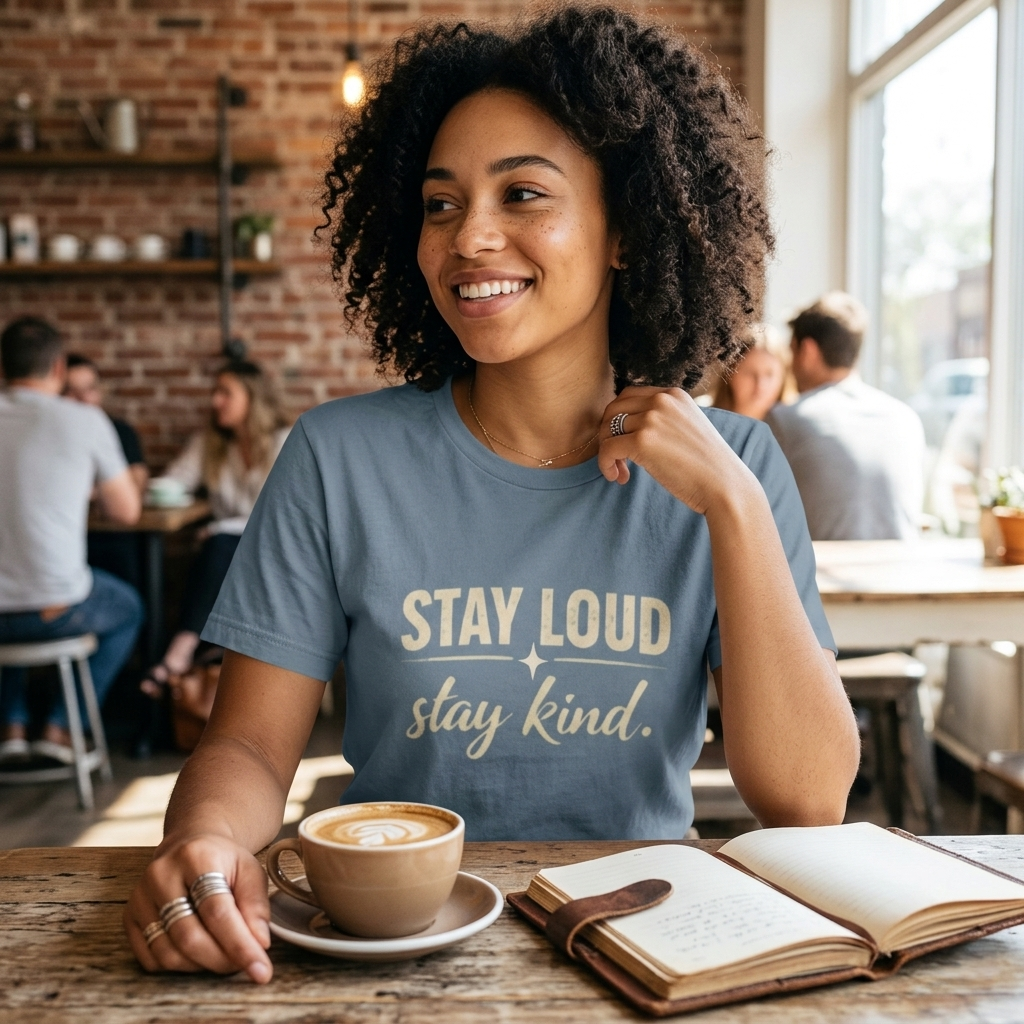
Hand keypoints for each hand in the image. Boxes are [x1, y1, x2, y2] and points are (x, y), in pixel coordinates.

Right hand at [123, 833, 272, 982]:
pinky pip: (151, 959)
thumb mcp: (250, 870)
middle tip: (244, 965)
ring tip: (223, 956)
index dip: (240, 945)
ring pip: (169, 953)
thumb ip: (256, 905)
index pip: (217, 911)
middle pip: (189, 937)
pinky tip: (198, 953)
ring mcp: (140, 897)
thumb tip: (259, 943)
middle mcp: (161, 875)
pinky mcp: (129, 916)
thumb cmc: (223, 862)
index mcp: (196, 857)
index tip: (260, 969)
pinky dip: (179, 966)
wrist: (190, 846)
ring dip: (201, 965)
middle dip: (221, 960)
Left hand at [597, 386, 753, 513]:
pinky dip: (605, 464)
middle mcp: (661, 400)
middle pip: (612, 410)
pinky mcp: (642, 441)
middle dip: (608, 435)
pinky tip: (619, 477)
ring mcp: (651, 419)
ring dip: (608, 453)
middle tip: (618, 459)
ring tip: (620, 472)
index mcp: (673, 394)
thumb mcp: (686, 427)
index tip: (623, 443)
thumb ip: (662, 420)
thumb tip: (626, 428)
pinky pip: (607, 449)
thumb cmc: (707, 465)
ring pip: (606, 430)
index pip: (628, 396)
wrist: (725, 485)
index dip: (618, 420)